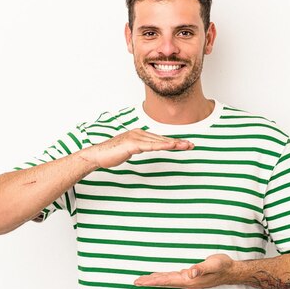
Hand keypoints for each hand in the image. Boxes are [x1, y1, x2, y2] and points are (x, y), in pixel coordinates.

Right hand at [79, 128, 193, 168]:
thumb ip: (139, 147)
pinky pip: (150, 146)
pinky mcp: (132, 144)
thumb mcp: (129, 150)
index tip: (185, 144)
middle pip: (162, 139)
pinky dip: (161, 146)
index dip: (173, 142)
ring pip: (158, 141)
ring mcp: (135, 137)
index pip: (159, 139)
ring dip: (173, 144)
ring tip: (185, 146)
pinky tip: (170, 146)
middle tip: (192, 145)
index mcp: (139, 134)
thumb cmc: (112, 153)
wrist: (97, 155)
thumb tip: (147, 148)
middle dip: (178, 142)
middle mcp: (139, 133)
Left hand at [134, 254, 235, 288]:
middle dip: (150, 281)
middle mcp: (187, 282)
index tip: (142, 281)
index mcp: (190, 280)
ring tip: (143, 280)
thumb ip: (202, 268)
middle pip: (165, 282)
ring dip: (155, 280)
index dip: (154, 280)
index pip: (168, 280)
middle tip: (136, 282)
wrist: (231, 271)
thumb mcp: (213, 263)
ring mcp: (188, 280)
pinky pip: (172, 278)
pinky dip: (163, 277)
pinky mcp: (190, 277)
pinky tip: (159, 276)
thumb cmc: (223, 266)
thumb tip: (191, 272)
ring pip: (168, 280)